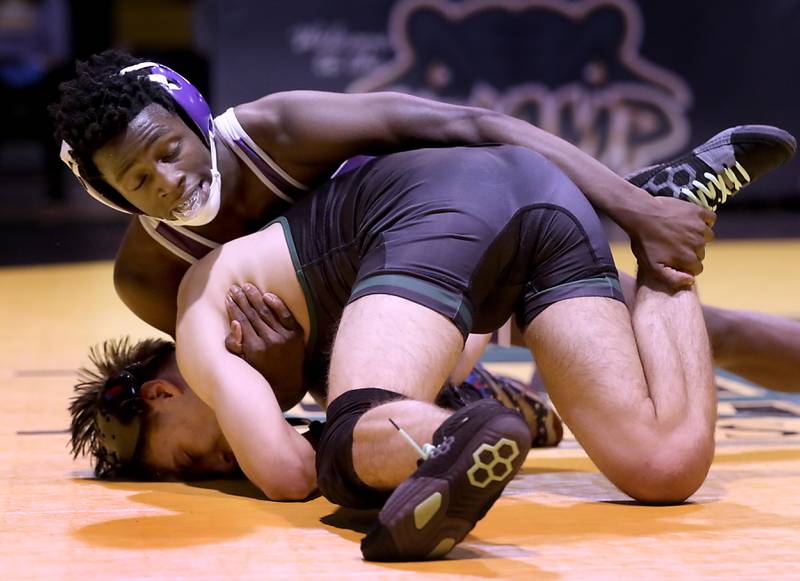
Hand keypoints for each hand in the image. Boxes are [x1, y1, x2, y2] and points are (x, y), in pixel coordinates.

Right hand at [225, 284, 305, 408]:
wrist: (287, 382)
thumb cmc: (261, 370)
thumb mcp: (243, 362)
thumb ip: (234, 344)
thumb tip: (234, 323)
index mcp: (253, 348)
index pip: (241, 321)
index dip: (233, 307)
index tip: (228, 297)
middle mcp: (268, 341)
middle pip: (252, 314)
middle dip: (242, 299)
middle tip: (235, 287)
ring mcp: (284, 337)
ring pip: (266, 312)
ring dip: (256, 297)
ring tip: (247, 287)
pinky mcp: (296, 335)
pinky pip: (285, 315)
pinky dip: (276, 304)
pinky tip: (267, 295)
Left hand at [626, 196, 715, 288]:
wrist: (640, 214)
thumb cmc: (644, 241)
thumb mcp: (652, 266)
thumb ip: (672, 278)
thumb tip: (691, 280)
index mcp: (689, 258)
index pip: (697, 268)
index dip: (686, 265)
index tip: (675, 258)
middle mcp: (698, 243)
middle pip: (701, 252)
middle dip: (690, 251)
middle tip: (673, 244)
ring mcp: (699, 227)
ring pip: (707, 236)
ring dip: (697, 236)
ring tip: (680, 233)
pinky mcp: (699, 212)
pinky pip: (710, 219)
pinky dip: (704, 221)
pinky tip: (690, 222)